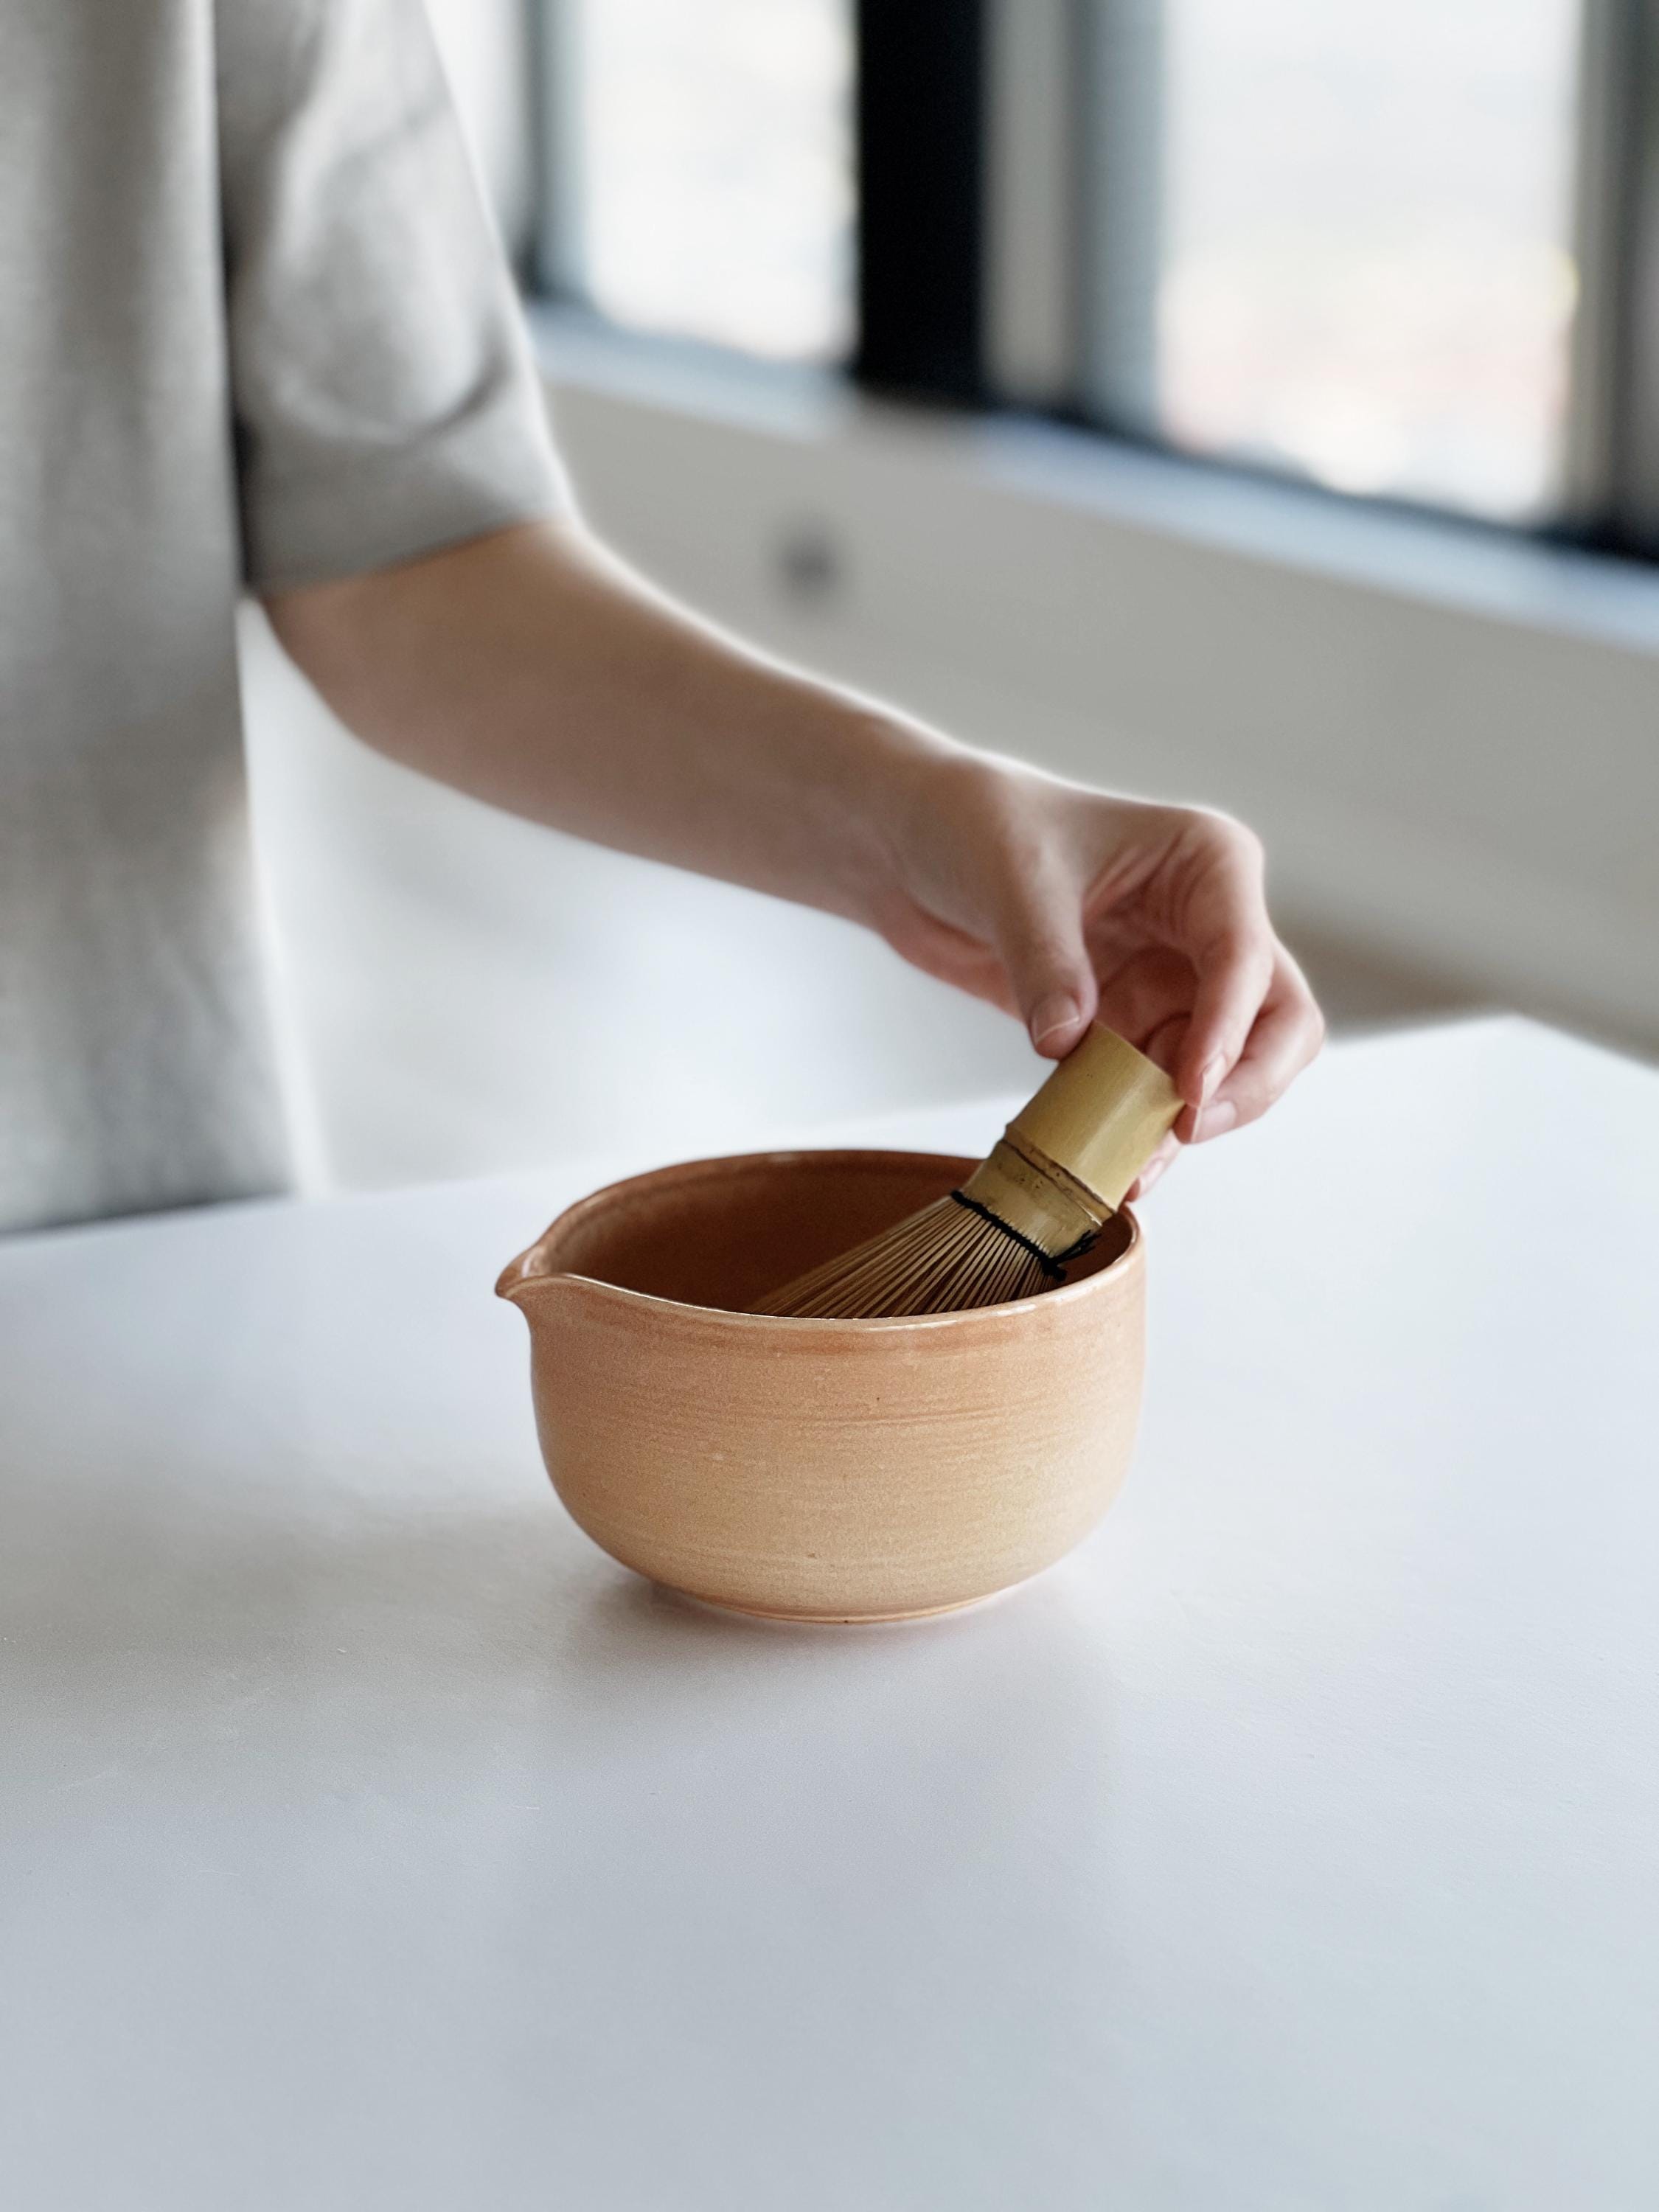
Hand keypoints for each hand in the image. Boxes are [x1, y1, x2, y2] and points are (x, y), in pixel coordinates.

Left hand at [869, 753, 1323, 1192]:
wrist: (920, 846)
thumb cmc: (981, 826)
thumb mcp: (1013, 884)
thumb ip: (1046, 963)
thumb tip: (1066, 1043)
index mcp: (1208, 864)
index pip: (1245, 957)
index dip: (1230, 1031)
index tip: (1190, 1091)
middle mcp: (1208, 925)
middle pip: (1277, 1021)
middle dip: (1247, 1083)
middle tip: (1189, 1129)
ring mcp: (1173, 979)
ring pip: (1223, 1069)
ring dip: (1186, 1121)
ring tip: (1133, 1170)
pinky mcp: (1129, 1023)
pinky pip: (1155, 1089)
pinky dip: (1139, 1129)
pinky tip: (1112, 1169)